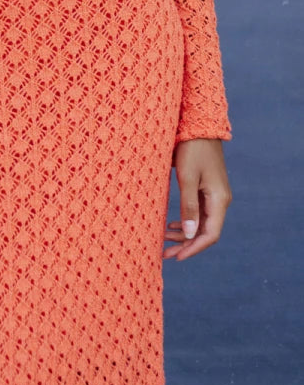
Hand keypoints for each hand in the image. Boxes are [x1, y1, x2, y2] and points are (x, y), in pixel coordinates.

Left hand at [163, 138, 231, 260]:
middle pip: (205, 232)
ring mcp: (214, 195)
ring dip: (183, 234)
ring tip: (163, 241)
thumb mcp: (187, 178)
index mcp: (219, 200)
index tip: (176, 257)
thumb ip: (188, 206)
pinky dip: (185, 221)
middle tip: (165, 254)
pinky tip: (172, 224)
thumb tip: (188, 235)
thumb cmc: (192, 149)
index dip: (193, 248)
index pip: (209, 235)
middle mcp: (220, 200)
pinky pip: (198, 212)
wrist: (200, 126)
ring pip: (200, 223)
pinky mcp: (207, 189)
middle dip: (185, 245)